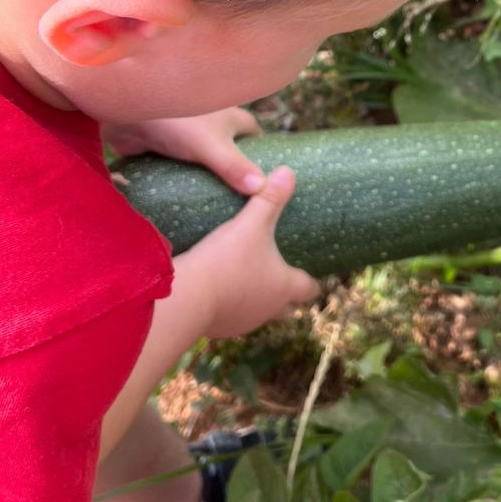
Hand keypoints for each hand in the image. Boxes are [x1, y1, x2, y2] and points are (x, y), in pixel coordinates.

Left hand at [104, 108, 264, 195]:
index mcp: (230, 117)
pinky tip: (189, 201)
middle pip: (231, 150)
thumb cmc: (176, 122)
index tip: (267, 180)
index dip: (262, 154)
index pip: (255, 135)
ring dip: (209, 178)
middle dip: (235, 172)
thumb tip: (263, 189)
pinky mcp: (166, 148)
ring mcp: (188, 137)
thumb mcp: (212, 147)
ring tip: (219, 207)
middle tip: (243, 201)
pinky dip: (186, 181)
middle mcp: (212, 125)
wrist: (127, 114)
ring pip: (205, 160)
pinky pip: (182, 167)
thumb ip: (235, 168)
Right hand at [181, 166, 319, 337]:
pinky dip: (231, 307)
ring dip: (258, 301)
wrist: (188, 296)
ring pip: (260, 314)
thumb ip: (269, 199)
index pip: (309, 289)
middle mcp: (269, 309)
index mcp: (284, 286)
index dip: (311, 281)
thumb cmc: (227, 259)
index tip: (311, 275)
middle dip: (287, 295)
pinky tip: (219, 292)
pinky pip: (232, 319)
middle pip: (288, 307)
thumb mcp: (251, 224)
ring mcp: (245, 323)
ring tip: (249, 282)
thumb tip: (289, 172)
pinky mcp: (221, 329)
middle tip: (280, 277)